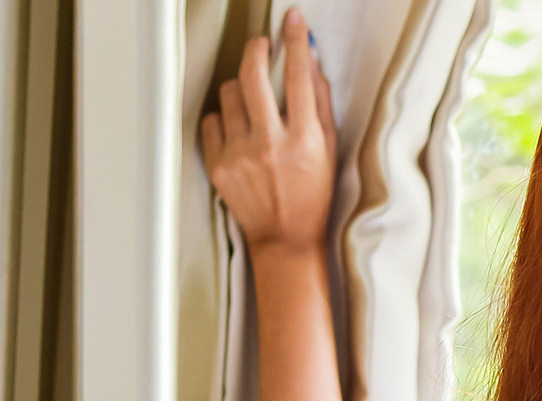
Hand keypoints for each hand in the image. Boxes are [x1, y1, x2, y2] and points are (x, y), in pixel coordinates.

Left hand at [201, 10, 335, 254]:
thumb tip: (310, 64)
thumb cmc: (312, 195)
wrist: (285, 237)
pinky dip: (225, 119)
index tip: (293, 22)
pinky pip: (213, 120)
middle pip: (253, 76)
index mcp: (304, 140)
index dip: (295, 42)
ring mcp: (240, 155)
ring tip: (253, 104)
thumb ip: (319, 104)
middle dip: (257, 50)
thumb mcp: (328, 149)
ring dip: (241, 89)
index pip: (299, 77)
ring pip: (229, 94)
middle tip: (263, 46)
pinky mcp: (218, 164)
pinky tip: (239, 131)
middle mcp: (270, 144)